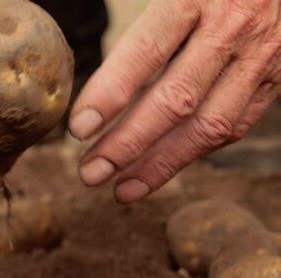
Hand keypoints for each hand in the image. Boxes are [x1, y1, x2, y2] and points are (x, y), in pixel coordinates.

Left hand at [70, 0, 280, 202]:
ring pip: (208, 124)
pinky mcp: (276, 76)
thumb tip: (92, 86)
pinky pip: (234, 125)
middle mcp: (231, 27)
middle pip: (176, 99)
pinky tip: (160, 169)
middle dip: (128, 144)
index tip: (79, 128)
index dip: (110, 94)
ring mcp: (259, 55)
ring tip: (121, 187)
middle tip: (91, 172)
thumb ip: (138, 29)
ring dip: (160, 164)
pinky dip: (194, 152)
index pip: (146, 52)